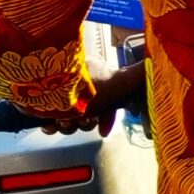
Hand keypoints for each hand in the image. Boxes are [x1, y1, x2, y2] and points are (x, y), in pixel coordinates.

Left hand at [33, 58, 147, 134]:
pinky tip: (49, 123)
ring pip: (68, 119)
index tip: (102, 130)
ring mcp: (57, 93)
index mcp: (96, 79)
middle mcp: (78, 86)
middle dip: (84, 123)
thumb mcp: (118, 81)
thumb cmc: (82, 84)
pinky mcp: (38, 101)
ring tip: (62, 121)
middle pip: (87, 114)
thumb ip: (140, 74)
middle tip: (80, 120)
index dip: (106, 119)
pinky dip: (49, 125)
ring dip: (67, 126)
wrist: (43, 84)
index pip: (106, 104)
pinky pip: (47, 119)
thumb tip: (155, 64)